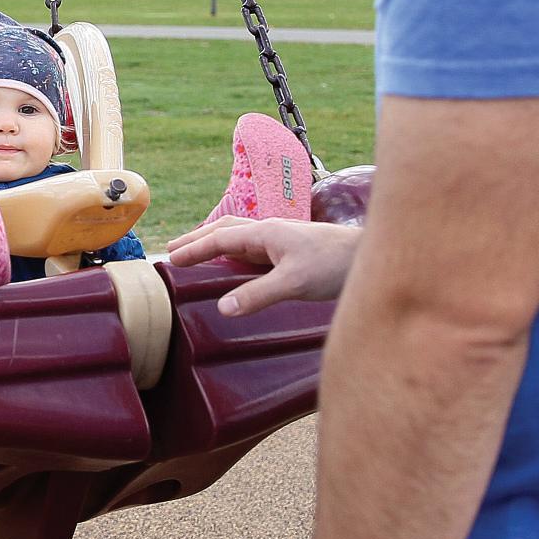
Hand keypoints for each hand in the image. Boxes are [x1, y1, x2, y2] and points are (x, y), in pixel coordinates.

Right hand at [166, 216, 361, 317]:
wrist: (368, 257)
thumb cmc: (333, 264)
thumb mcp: (293, 283)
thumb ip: (257, 295)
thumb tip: (223, 308)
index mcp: (266, 233)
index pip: (220, 238)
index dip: (194, 248)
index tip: (170, 257)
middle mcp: (270, 232)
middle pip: (226, 230)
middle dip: (199, 239)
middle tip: (174, 249)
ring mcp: (281, 240)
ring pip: (240, 238)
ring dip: (216, 243)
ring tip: (198, 254)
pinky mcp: (292, 252)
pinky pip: (254, 249)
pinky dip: (235, 254)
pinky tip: (236, 265)